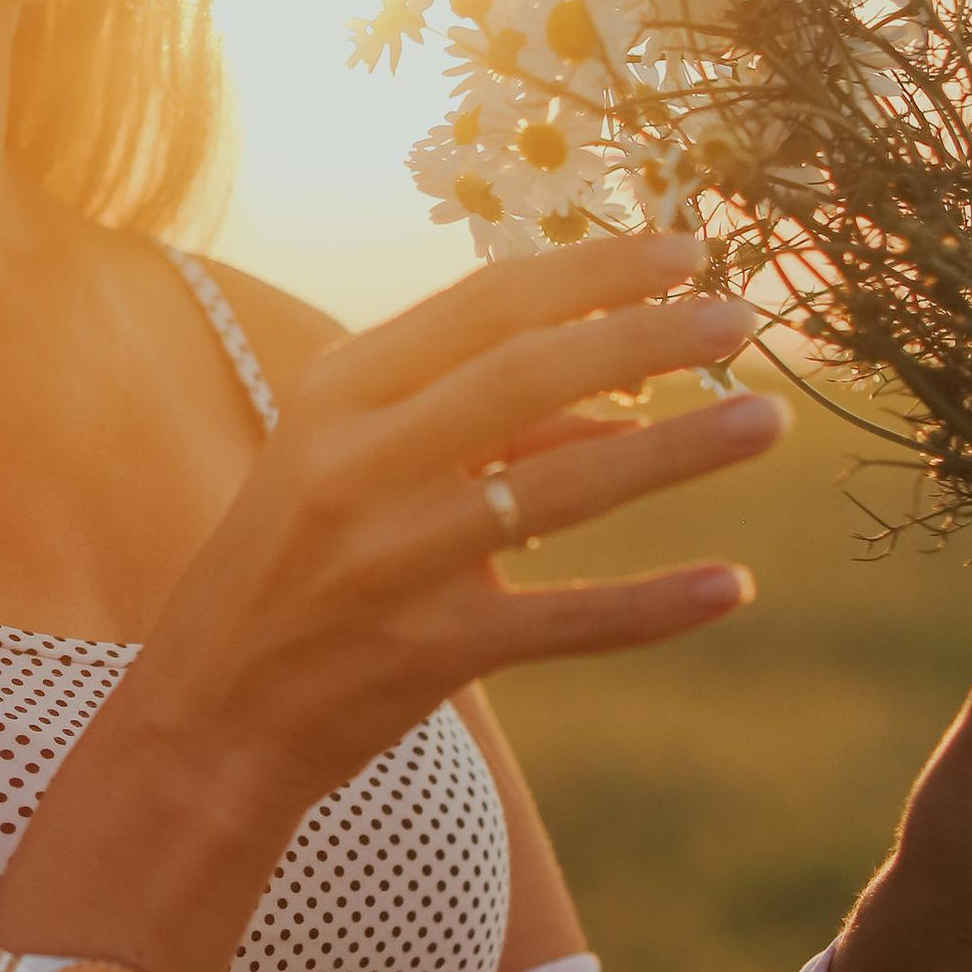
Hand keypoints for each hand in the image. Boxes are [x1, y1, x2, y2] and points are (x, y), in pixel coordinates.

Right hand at [125, 230, 782, 832]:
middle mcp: (355, 466)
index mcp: (333, 396)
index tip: (686, 252)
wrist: (206, 720)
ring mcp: (389, 560)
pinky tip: (733, 585)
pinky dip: (653, 606)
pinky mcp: (424, 653)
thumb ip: (469, 422)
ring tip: (766, 421)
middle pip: (527, 374)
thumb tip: (621, 395)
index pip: (483, 305)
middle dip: (647, 337)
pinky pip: (564, 622)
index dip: (595, 273)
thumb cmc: (289, 573)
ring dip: (676, 450)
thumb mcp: (348, 468)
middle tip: (740, 322)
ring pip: (558, 487)